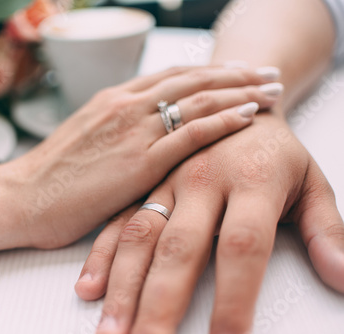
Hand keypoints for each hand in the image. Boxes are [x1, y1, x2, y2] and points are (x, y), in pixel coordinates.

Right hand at [7, 66, 281, 248]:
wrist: (20, 198)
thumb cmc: (49, 177)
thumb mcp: (84, 141)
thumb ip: (117, 132)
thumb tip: (144, 134)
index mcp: (112, 99)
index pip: (172, 76)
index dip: (209, 71)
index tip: (237, 72)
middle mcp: (125, 105)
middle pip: (192, 79)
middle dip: (234, 73)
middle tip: (266, 72)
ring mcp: (133, 130)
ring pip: (198, 99)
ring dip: (240, 91)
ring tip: (270, 89)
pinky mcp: (138, 160)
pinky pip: (190, 133)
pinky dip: (224, 120)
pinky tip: (249, 115)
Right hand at [76, 112, 343, 332]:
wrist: (238, 99)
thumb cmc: (275, 151)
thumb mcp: (312, 182)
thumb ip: (328, 231)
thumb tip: (343, 278)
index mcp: (251, 181)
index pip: (243, 248)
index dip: (233, 299)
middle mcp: (202, 181)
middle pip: (180, 249)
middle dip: (161, 304)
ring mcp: (168, 182)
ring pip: (140, 236)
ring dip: (123, 285)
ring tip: (111, 329)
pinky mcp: (145, 183)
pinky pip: (118, 220)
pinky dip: (103, 255)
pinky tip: (90, 287)